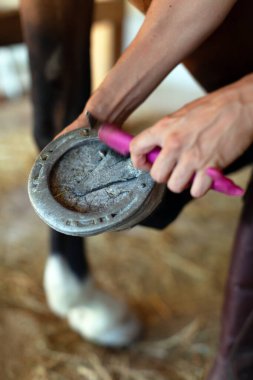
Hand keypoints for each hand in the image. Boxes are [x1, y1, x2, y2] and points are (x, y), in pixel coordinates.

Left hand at [130, 74, 252, 197]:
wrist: (241, 106)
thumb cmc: (214, 107)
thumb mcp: (182, 114)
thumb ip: (167, 132)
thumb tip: (157, 149)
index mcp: (164, 128)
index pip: (136, 148)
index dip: (138, 161)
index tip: (145, 164)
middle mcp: (175, 144)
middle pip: (156, 175)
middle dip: (164, 176)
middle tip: (172, 170)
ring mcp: (192, 157)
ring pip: (174, 186)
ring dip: (181, 183)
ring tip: (189, 173)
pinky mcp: (210, 168)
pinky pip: (196, 191)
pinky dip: (199, 188)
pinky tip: (203, 178)